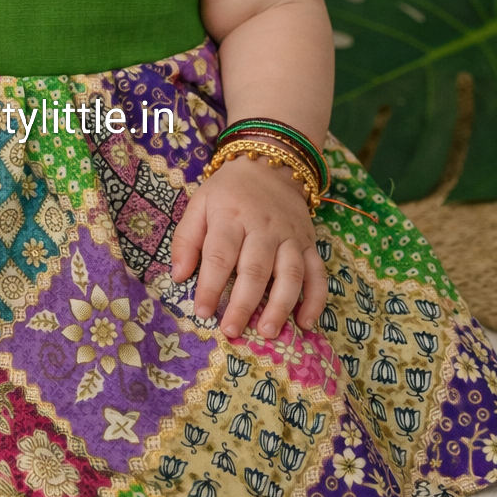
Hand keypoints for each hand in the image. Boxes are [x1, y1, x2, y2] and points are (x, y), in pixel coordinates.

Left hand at [170, 156, 327, 339]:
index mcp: (231, 216)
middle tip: (231, 330)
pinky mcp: (310, 244)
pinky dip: (315, 300)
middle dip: (243, 303)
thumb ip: (186, 239)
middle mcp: (264, 228)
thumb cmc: (229, 192)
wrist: (270, 165)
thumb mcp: (200, 204)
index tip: (202, 312)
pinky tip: (305, 322)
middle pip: (255, 269)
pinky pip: (318, 274)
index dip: (210, 285)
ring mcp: (291, 237)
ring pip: (290, 274)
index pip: (220, 255)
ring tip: (267, 332)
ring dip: (280, 306)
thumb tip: (179, 276)